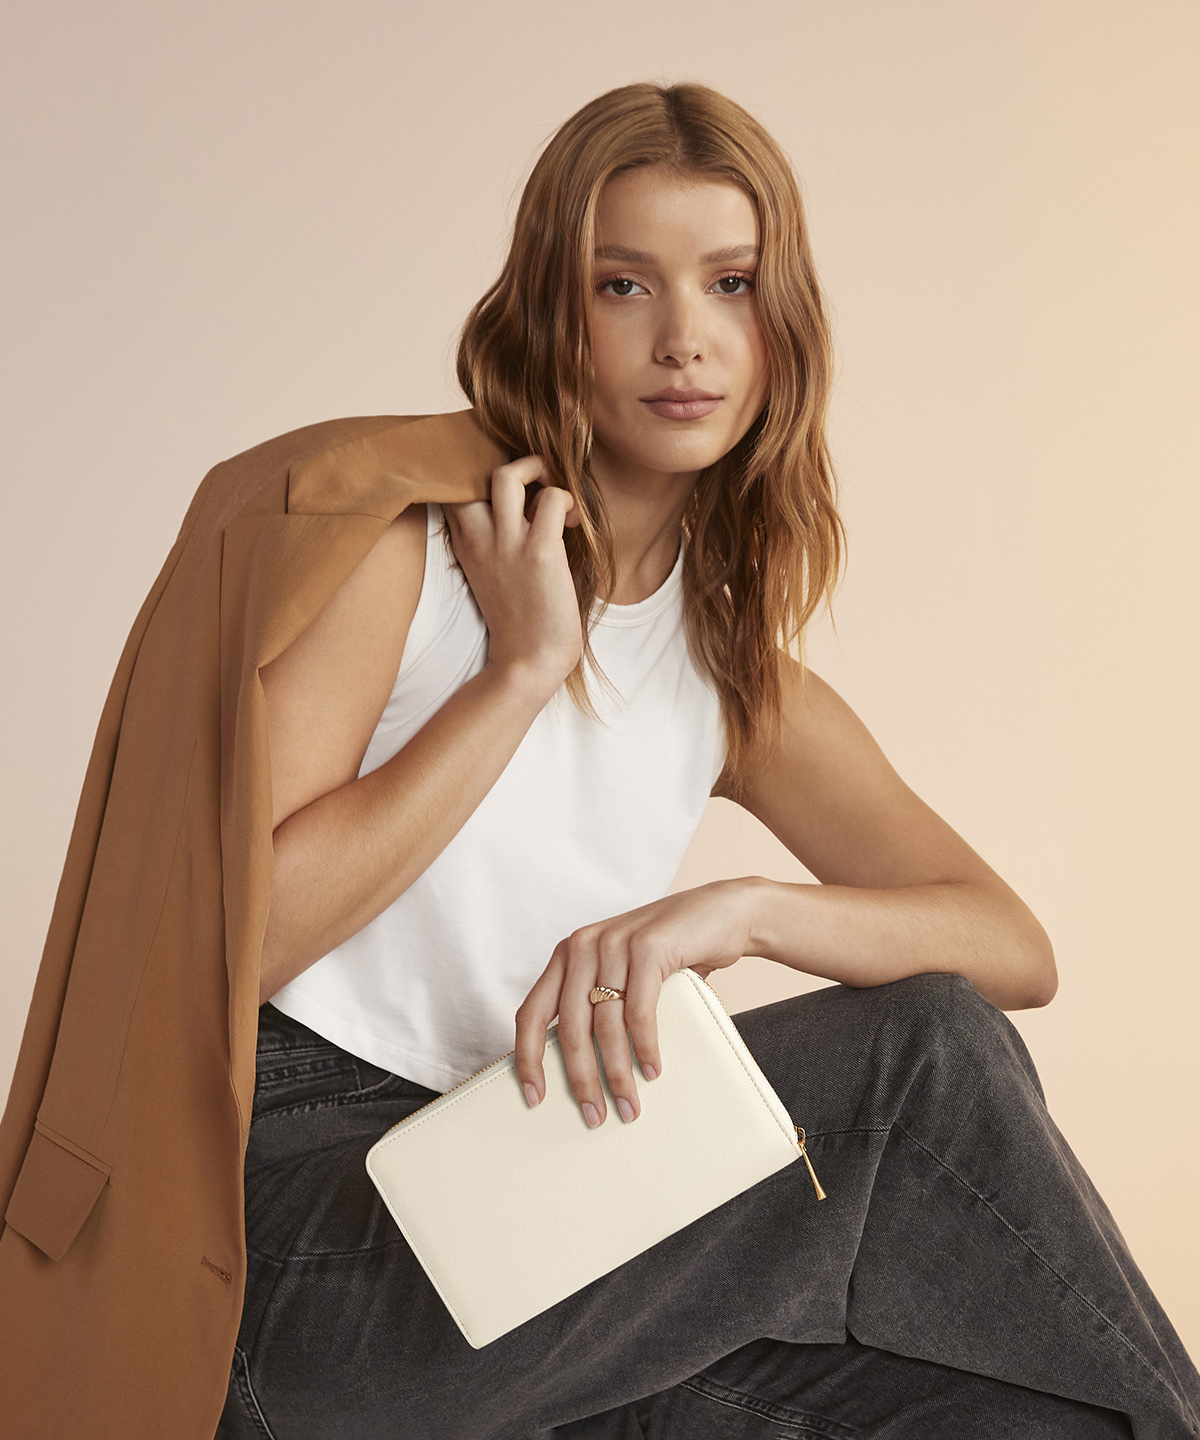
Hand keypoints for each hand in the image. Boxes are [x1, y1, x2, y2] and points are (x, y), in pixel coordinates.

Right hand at [443, 455, 581, 699]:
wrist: (528, 661)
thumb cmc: (520, 619)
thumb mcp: (491, 573)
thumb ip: (495, 539)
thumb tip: (527, 505)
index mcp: (465, 541)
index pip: (453, 487)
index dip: (478, 473)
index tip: (512, 488)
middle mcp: (480, 537)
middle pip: (471, 471)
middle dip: (507, 463)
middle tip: (537, 484)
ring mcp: (508, 543)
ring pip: (508, 474)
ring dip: (538, 472)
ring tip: (557, 499)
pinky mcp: (541, 552)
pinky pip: (553, 499)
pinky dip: (568, 501)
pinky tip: (575, 524)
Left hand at [514, 880, 753, 1127]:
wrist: (723, 911)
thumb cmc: (671, 952)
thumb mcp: (623, 973)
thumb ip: (599, 1004)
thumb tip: (582, 1071)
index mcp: (568, 955)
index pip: (531, 1012)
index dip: (527, 1058)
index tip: (534, 1096)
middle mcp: (583, 945)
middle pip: (570, 1027)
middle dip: (581, 1079)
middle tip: (594, 1116)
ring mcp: (614, 943)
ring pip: (605, 1025)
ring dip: (617, 1072)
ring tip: (628, 1104)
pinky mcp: (648, 947)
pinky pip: (639, 1011)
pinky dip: (645, 1046)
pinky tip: (652, 1069)